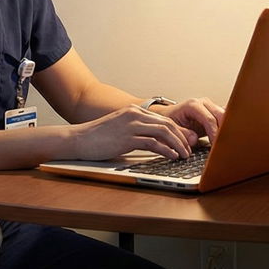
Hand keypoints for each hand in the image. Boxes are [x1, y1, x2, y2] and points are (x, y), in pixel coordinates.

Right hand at [70, 105, 197, 160]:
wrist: (78, 139)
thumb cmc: (97, 138)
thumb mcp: (120, 130)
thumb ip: (138, 132)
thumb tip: (156, 142)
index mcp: (134, 111)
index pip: (163, 119)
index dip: (178, 131)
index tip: (186, 142)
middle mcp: (134, 115)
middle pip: (167, 123)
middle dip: (182, 137)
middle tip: (190, 149)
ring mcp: (130, 125)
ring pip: (164, 131)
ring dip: (177, 144)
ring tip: (184, 154)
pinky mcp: (126, 138)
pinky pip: (152, 142)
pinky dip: (166, 150)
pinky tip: (172, 156)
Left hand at [149, 98, 224, 140]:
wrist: (170, 116)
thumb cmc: (171, 120)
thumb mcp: (172, 128)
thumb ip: (181, 133)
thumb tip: (194, 139)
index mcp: (193, 105)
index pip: (209, 119)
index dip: (214, 133)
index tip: (215, 144)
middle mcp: (203, 103)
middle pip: (221, 116)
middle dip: (223, 131)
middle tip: (222, 145)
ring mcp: (210, 107)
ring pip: (226, 117)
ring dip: (226, 129)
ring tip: (224, 143)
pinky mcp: (215, 113)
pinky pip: (225, 119)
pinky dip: (227, 128)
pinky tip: (226, 137)